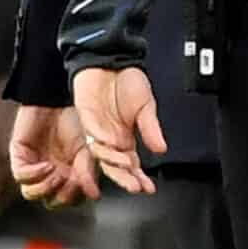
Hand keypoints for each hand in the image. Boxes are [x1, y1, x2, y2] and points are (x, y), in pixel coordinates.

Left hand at [10, 105, 99, 209]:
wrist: (58, 95)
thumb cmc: (76, 118)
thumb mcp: (89, 148)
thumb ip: (89, 172)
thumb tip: (95, 195)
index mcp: (69, 174)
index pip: (69, 199)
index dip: (75, 197)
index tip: (83, 187)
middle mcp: (50, 173)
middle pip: (50, 201)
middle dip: (61, 196)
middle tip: (70, 181)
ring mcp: (33, 166)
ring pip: (31, 193)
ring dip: (46, 188)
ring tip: (57, 173)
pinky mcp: (19, 156)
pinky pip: (21, 176)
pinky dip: (35, 175)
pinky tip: (47, 165)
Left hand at [72, 65, 165, 196]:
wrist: (111, 60)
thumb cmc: (127, 81)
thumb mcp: (146, 106)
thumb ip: (151, 128)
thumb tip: (161, 149)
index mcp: (125, 138)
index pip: (132, 165)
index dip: (139, 178)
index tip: (148, 188)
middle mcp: (110, 139)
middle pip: (115, 165)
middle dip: (125, 178)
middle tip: (134, 187)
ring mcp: (96, 130)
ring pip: (101, 155)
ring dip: (113, 164)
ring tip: (126, 169)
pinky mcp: (85, 117)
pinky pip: (92, 133)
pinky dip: (102, 141)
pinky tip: (111, 146)